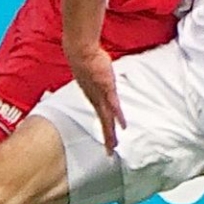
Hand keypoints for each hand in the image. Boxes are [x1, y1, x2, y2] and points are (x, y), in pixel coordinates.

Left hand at [64, 39, 125, 154]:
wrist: (81, 52)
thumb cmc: (87, 59)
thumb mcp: (93, 71)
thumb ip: (98, 77)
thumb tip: (99, 75)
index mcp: (93, 96)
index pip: (100, 115)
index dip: (104, 127)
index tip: (106, 138)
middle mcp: (96, 98)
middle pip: (103, 122)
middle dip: (107, 137)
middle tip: (109, 152)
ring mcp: (101, 95)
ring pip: (107, 118)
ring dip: (110, 133)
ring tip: (113, 145)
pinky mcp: (107, 88)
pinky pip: (114, 105)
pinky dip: (118, 116)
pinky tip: (122, 126)